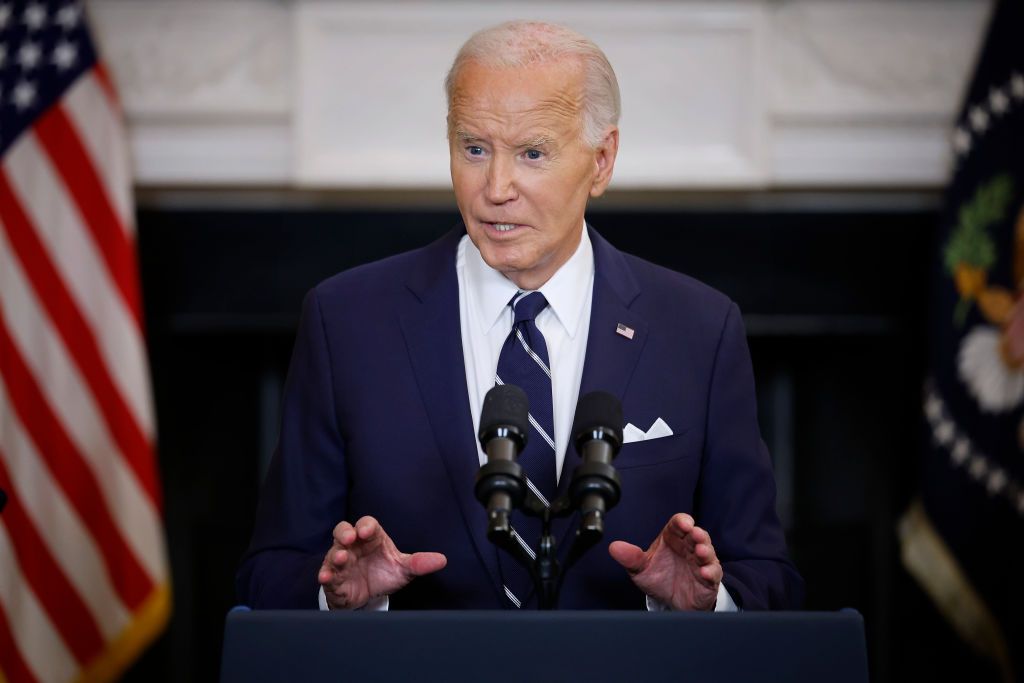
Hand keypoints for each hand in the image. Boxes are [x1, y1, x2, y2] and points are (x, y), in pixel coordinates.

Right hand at [317, 516, 446, 609]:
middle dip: (345, 533)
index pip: (368, 524)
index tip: (367, 531)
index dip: (366, 526)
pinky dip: (326, 575)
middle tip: (350, 538)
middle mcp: (354, 546)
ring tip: (340, 558)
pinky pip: (327, 574)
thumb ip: (419, 563)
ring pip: (334, 552)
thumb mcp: (403, 568)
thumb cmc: (384, 573)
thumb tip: (443, 560)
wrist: (369, 596)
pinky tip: (326, 578)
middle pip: (344, 531)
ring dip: (335, 555)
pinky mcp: (334, 579)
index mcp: (372, 538)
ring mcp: (341, 562)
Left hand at [608, 513, 721, 610]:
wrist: (671, 603)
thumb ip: (630, 558)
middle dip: (697, 534)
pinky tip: (704, 573)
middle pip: (697, 535)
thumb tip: (614, 547)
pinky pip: (713, 573)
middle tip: (694, 534)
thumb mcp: (641, 569)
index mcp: (673, 539)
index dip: (682, 521)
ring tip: (700, 552)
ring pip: (707, 551)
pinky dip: (710, 572)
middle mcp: (688, 547)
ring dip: (705, 550)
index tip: (683, 523)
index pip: (679, 524)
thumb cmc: (659, 578)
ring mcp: (700, 562)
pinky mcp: (709, 579)